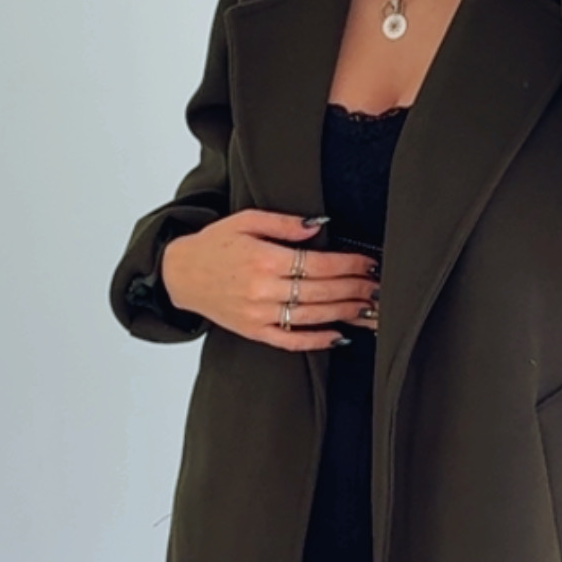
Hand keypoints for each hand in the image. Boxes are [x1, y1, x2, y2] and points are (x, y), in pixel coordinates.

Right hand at [161, 212, 380, 348]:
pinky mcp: (254, 332)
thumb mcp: (246, 221)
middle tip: (381, 287)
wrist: (180, 274)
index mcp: (263, 258)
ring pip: (312, 316)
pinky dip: (316, 341)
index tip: (369, 262)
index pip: (318, 263)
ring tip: (371, 310)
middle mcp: (262, 289)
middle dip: (355, 288)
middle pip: (321, 291)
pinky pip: (291, 340)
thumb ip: (284, 223)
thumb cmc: (214, 245)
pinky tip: (339, 336)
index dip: (348, 264)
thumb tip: (320, 225)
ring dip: (346, 313)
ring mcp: (258, 314)